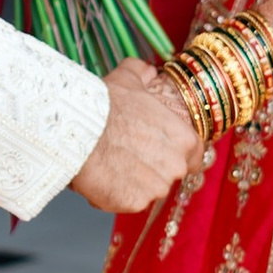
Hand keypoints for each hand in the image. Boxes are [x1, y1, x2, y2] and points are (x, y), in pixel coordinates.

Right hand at [68, 54, 200, 211]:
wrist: (78, 129)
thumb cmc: (105, 104)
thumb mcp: (129, 77)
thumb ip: (144, 73)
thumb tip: (148, 70)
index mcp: (184, 138)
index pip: (194, 155)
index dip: (176, 153)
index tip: (159, 151)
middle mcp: (176, 166)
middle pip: (169, 173)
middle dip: (151, 167)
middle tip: (127, 154)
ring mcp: (155, 188)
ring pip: (148, 189)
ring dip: (133, 181)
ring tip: (110, 163)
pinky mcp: (134, 203)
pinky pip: (128, 201)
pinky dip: (116, 193)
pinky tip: (102, 176)